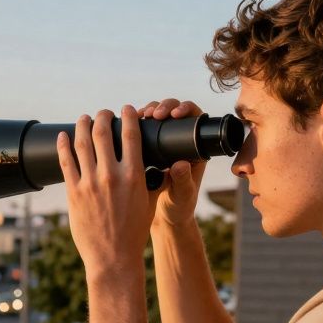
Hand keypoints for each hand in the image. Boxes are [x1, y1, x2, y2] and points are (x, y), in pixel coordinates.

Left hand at [56, 106, 153, 278]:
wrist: (114, 257)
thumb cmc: (134, 231)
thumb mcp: (148, 200)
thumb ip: (149, 177)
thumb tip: (156, 161)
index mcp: (134, 175)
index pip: (131, 134)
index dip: (127, 116)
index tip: (126, 109)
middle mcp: (111, 175)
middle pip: (103, 133)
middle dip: (102, 117)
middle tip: (102, 113)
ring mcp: (90, 183)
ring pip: (82, 143)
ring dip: (81, 125)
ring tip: (83, 118)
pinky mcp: (73, 193)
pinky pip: (66, 162)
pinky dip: (63, 145)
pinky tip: (63, 136)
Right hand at [139, 99, 206, 227]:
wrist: (162, 216)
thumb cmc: (178, 207)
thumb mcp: (182, 195)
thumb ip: (183, 182)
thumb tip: (180, 164)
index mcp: (195, 148)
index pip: (194, 118)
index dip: (185, 109)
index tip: (174, 115)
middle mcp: (181, 142)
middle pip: (174, 112)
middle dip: (163, 106)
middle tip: (153, 114)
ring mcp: (163, 143)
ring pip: (157, 117)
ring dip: (148, 111)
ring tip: (140, 116)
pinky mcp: (148, 147)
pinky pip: (143, 128)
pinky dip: (135, 122)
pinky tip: (127, 124)